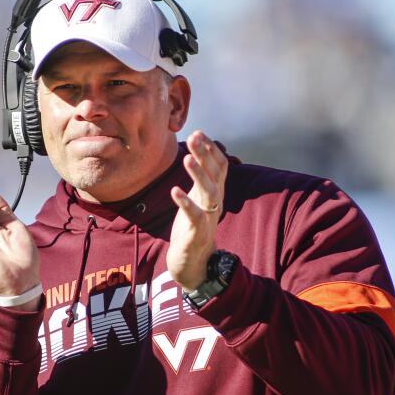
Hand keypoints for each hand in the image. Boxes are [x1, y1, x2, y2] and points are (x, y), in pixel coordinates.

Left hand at [168, 131, 227, 291]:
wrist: (194, 262)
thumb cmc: (194, 226)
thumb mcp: (199, 199)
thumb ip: (201, 178)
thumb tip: (198, 150)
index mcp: (215, 193)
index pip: (220, 166)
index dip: (211, 149)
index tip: (200, 133)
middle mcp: (215, 203)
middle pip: (215, 175)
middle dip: (205, 154)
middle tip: (195, 136)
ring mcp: (208, 217)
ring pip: (208, 192)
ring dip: (199, 174)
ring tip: (187, 158)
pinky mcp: (196, 232)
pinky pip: (194, 215)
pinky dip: (185, 203)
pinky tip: (174, 190)